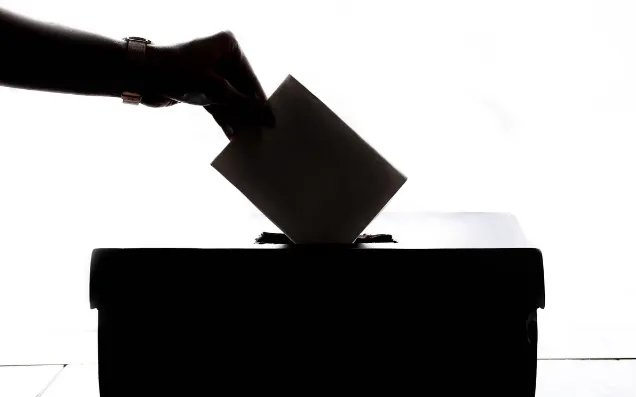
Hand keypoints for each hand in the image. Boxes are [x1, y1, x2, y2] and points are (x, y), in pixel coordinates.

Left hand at [144, 31, 274, 138]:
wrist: (142, 76)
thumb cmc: (180, 73)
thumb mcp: (216, 90)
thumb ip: (244, 105)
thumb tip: (267, 117)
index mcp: (228, 46)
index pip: (251, 77)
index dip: (260, 100)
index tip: (271, 119)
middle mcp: (221, 57)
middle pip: (242, 89)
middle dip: (248, 111)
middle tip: (261, 131)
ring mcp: (210, 73)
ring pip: (230, 99)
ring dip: (237, 117)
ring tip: (248, 136)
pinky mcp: (200, 87)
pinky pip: (218, 104)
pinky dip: (224, 117)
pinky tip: (232, 133)